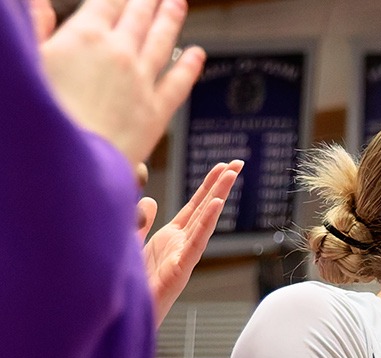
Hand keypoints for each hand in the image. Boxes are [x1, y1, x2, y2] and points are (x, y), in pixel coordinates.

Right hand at [37, 0, 205, 169]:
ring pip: (161, 43)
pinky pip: (178, 83)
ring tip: (178, 4)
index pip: (107, 3)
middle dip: (148, 1)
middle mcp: (119, 54)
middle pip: (138, 18)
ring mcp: (142, 83)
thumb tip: (38, 1)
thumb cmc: (37, 113)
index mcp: (84, 36)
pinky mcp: (156, 113)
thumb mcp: (27, 61)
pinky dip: (189, 66)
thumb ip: (35, 27)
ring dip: (171, 21)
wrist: (64, 162)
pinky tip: (197, 54)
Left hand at [143, 161, 242, 325]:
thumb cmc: (130, 286)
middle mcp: (181, 245)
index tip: (223, 166)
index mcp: (172, 239)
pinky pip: (196, 243)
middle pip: (204, 209)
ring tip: (230, 175)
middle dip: (220, 185)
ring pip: (205, 223)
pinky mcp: (180, 270)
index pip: (195, 206)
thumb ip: (141, 222)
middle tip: (237, 163)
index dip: (208, 185)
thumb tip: (152, 200)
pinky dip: (207, 223)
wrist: (126, 317)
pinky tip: (215, 204)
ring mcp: (183, 257)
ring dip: (218, 196)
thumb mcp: (132, 243)